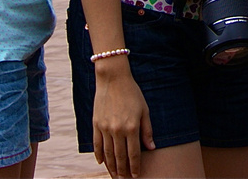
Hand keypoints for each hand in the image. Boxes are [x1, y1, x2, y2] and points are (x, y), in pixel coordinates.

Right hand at [92, 63, 154, 178]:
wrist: (113, 79)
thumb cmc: (132, 93)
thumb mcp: (144, 110)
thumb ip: (147, 130)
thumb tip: (151, 147)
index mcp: (131, 127)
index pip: (133, 153)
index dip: (135, 166)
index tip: (136, 175)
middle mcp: (117, 130)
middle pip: (120, 156)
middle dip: (123, 170)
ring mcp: (105, 128)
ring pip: (108, 153)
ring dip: (111, 166)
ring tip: (114, 175)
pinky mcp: (96, 124)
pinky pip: (97, 144)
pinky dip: (99, 155)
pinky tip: (101, 162)